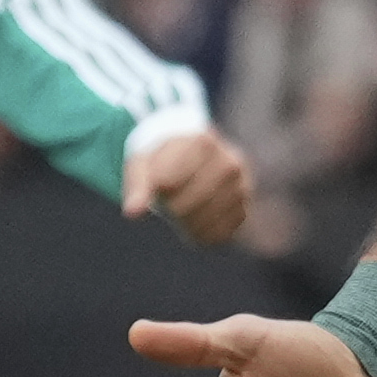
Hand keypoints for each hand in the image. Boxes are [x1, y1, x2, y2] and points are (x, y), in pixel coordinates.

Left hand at [122, 125, 256, 247]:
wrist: (195, 156)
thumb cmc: (163, 159)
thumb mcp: (145, 163)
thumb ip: (138, 186)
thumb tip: (132, 214)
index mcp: (203, 141)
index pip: (168, 183)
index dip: (157, 190)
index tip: (158, 184)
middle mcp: (229, 162)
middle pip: (185, 206)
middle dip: (169, 209)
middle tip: (167, 202)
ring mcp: (241, 187)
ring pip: (202, 223)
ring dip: (184, 224)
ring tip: (178, 212)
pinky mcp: (244, 209)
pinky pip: (218, 235)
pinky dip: (199, 235)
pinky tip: (192, 224)